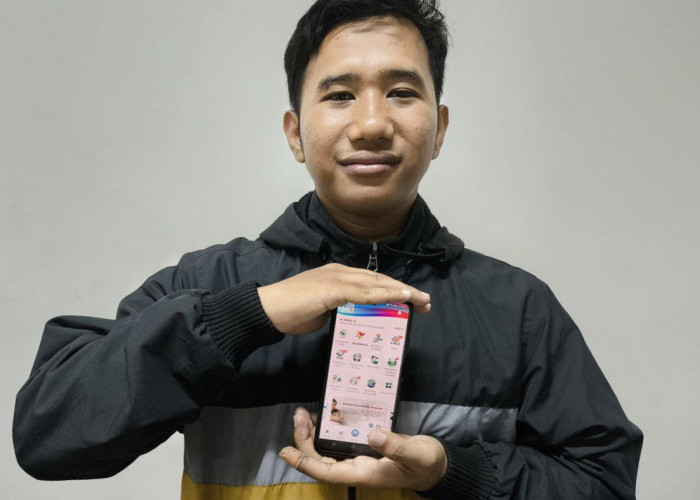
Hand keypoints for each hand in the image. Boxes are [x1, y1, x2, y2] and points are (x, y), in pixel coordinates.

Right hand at [257, 263, 430, 334]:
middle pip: (379, 280)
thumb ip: (340, 310)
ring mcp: (336, 278)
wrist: (267, 309)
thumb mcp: (323, 310)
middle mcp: (341, 272)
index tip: (412, 299)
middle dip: (404, 290)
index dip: (394, 289)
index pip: (373, 282)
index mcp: (339, 276)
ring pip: (375, 283)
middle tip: (425, 301)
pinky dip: (383, 294)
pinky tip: (397, 298)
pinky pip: (363, 291)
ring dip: (400, 291)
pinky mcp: (331, 288)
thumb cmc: (292, 312)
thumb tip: (356, 319)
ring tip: (419, 300)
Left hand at [279, 407, 446, 491]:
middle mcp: (357, 468)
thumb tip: (372, 434)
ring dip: (312, 435)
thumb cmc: (426, 463)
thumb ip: (395, 446)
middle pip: (321, 460)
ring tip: (304, 413)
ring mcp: (360, 459)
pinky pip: (338, 443)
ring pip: (327, 451)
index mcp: (365, 473)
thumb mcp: (415, 454)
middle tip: (299, 415)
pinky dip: (328, 430)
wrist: (436, 466)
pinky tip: (324, 416)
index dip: (305, 463)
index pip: (327, 472)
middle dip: (305, 440)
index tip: (286, 451)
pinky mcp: (364, 449)